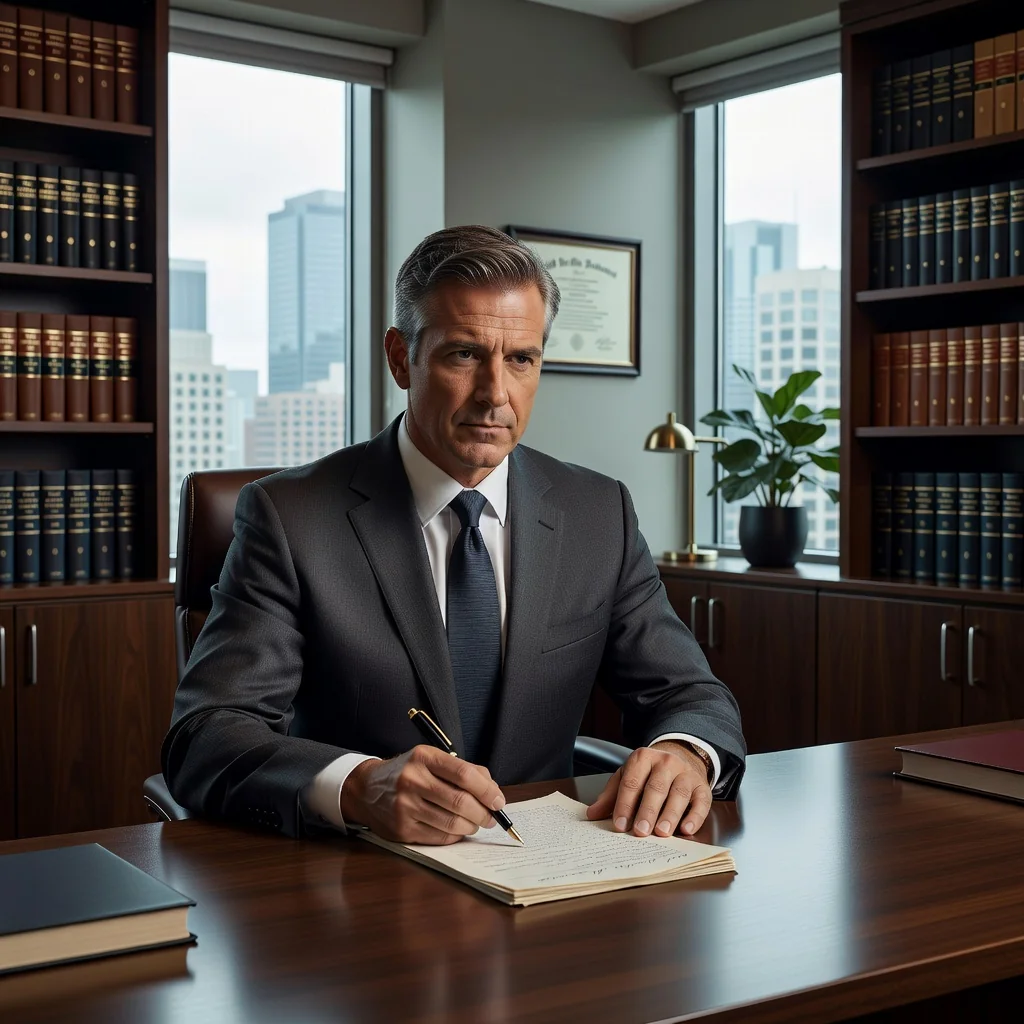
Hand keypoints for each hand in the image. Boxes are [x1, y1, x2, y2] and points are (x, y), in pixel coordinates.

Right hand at [341, 745, 507, 844]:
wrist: (367, 789)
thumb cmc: (408, 773)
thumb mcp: (431, 760)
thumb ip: (463, 770)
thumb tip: (492, 791)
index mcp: (423, 757)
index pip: (464, 774)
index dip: (487, 790)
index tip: (498, 800)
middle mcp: (412, 780)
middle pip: (460, 802)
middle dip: (483, 813)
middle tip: (491, 817)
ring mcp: (404, 806)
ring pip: (452, 823)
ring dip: (471, 826)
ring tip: (475, 823)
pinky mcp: (401, 829)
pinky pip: (439, 838)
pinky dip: (455, 836)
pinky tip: (457, 830)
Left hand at [586, 742, 712, 837]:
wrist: (681, 757)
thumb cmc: (649, 773)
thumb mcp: (627, 776)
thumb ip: (611, 795)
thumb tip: (592, 814)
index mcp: (643, 758)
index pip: (631, 782)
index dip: (625, 804)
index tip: (619, 824)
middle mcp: (666, 763)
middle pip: (656, 788)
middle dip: (647, 811)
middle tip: (640, 831)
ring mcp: (686, 774)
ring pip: (678, 794)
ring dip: (670, 815)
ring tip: (662, 832)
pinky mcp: (702, 787)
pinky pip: (701, 802)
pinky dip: (695, 817)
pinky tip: (686, 829)